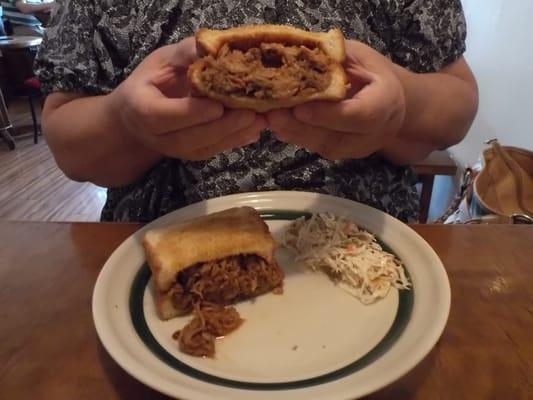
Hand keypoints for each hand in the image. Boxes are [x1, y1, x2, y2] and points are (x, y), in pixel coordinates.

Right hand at [110, 37, 265, 160]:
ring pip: (206, 148)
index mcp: (142, 109)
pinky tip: (255, 130)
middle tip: (252, 112)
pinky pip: (215, 151)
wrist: (137, 116)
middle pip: (191, 137)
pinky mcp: (193, 155)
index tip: (218, 106)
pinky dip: (236, 140)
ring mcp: (176, 150)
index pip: (167, 116)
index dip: (193, 112)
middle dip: (223, 126)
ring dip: (235, 135)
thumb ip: (185, 55)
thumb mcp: (161, 61)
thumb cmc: (151, 81)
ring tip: (261, 120)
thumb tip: (211, 46)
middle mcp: (158, 137)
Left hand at [266, 40, 405, 159]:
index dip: (329, 115)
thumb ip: (335, 58)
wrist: (387, 102)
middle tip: (271, 114)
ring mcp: (354, 147)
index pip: (360, 115)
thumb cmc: (371, 73)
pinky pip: (313, 146)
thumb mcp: (359, 56)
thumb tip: (300, 52)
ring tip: (265, 118)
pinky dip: (292, 134)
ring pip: (321, 145)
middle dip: (300, 127)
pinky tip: (272, 122)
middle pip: (335, 138)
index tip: (300, 108)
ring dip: (291, 132)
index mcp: (386, 103)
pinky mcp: (337, 152)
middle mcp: (372, 133)